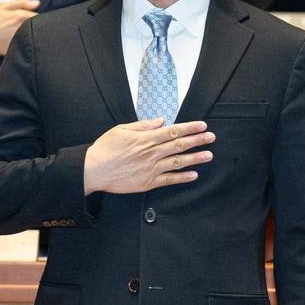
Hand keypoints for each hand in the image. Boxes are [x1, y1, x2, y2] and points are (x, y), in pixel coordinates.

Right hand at [0, 0, 40, 54]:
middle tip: (21, 25)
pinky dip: (24, 42)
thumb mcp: (3, 7)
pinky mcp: (18, 48)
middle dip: (33, 25)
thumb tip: (37, 3)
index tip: (29, 18)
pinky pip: (26, 44)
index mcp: (21, 17)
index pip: (39, 16)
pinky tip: (14, 40)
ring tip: (17, 32)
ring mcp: (21, 39)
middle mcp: (23, 28)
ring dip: (29, 34)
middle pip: (37, 27)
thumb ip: (22, 3)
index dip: (35, 17)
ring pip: (33, 35)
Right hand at [82, 117, 214, 194]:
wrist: (92, 171)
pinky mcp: (148, 182)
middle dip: (197, 141)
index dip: (189, 128)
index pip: (173, 131)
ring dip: (195, 158)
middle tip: (211, 137)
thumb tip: (161, 121)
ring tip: (209, 155)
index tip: (202, 125)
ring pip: (177, 162)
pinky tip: (194, 174)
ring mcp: (151, 169)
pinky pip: (169, 180)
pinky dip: (182, 177)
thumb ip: (143, 125)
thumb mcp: (121, 130)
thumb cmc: (105, 148)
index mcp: (145, 139)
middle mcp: (151, 153)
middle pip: (179, 145)